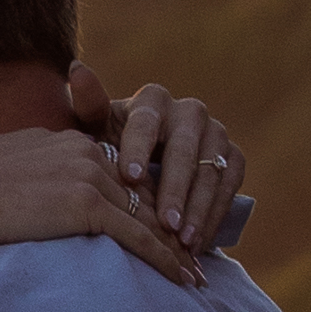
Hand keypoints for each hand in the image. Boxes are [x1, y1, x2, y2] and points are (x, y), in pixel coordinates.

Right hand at [0, 115, 209, 294]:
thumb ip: (21, 161)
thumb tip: (20, 174)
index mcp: (65, 140)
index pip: (117, 175)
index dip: (141, 204)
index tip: (160, 227)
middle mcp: (83, 152)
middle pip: (141, 194)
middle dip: (170, 226)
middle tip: (195, 253)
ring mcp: (88, 176)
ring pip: (147, 216)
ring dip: (177, 248)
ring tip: (197, 274)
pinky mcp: (88, 205)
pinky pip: (138, 236)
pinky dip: (166, 259)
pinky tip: (183, 279)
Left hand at [68, 64, 249, 260]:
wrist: (143, 165)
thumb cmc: (111, 146)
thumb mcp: (94, 129)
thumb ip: (88, 105)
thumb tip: (76, 69)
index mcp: (152, 100)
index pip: (146, 122)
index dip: (138, 149)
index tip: (129, 178)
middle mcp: (189, 112)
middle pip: (184, 150)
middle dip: (175, 189)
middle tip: (166, 223)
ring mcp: (215, 133)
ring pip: (212, 170)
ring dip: (199, 208)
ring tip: (184, 241)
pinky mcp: (234, 157)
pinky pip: (230, 186)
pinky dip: (216, 215)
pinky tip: (200, 242)